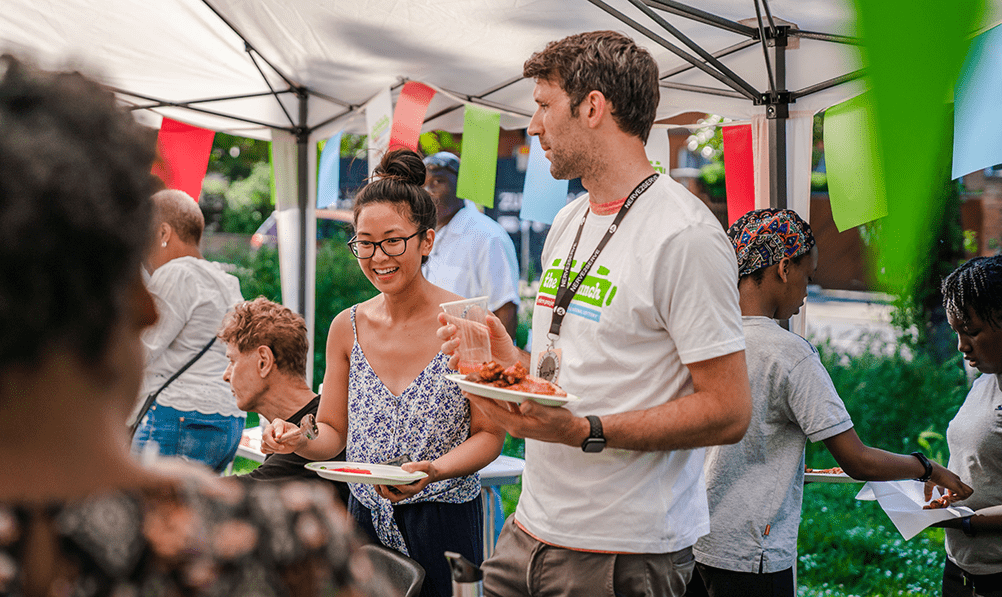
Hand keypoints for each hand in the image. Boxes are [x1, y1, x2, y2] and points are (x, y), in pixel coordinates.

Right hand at [261, 418, 305, 454]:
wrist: (294, 442)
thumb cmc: (295, 436)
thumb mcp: (296, 434)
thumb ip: (289, 435)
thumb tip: (279, 437)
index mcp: (278, 423)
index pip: (276, 427)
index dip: (278, 431)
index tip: (279, 437)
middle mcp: (270, 428)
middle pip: (265, 436)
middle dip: (273, 444)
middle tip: (282, 447)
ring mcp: (266, 436)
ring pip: (264, 444)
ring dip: (273, 448)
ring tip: (282, 447)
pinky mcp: (265, 444)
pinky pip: (263, 450)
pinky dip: (270, 451)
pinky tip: (276, 449)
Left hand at [375, 460, 437, 502]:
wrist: (429, 474)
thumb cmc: (427, 470)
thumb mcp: (426, 465)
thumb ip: (416, 466)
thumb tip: (403, 467)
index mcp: (415, 489)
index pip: (404, 489)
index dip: (396, 485)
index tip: (389, 479)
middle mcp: (408, 493)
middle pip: (394, 498)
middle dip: (385, 492)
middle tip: (379, 483)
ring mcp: (403, 493)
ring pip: (390, 497)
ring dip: (382, 491)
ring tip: (376, 482)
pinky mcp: (399, 490)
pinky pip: (389, 493)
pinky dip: (383, 489)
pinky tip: (379, 481)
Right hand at [437, 312, 519, 370]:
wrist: (508, 360)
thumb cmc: (501, 342)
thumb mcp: (500, 331)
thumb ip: (495, 324)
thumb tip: (488, 317)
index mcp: (466, 328)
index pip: (450, 321)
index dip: (443, 318)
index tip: (442, 316)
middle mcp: (460, 340)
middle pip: (443, 335)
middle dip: (444, 331)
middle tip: (453, 328)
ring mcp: (461, 353)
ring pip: (445, 349)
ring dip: (448, 344)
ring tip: (458, 341)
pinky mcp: (464, 365)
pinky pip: (452, 364)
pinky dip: (452, 361)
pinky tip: (458, 356)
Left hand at [465, 391, 587, 446]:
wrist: (569, 433)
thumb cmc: (561, 423)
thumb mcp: (550, 414)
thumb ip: (536, 408)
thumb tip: (523, 402)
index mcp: (518, 426)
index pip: (494, 412)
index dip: (481, 402)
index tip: (468, 392)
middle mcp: (515, 427)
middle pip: (492, 413)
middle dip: (479, 401)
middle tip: (466, 389)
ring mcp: (518, 425)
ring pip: (498, 412)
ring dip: (487, 402)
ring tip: (477, 391)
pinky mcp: (522, 422)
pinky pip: (507, 411)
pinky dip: (500, 402)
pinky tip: (498, 394)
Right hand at [926, 464, 972, 501]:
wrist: (929, 469)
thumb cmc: (929, 474)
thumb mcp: (930, 485)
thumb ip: (929, 493)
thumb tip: (926, 499)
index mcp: (951, 479)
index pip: (958, 488)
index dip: (952, 494)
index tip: (943, 496)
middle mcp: (956, 480)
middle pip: (966, 490)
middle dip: (959, 497)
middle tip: (948, 498)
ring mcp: (958, 482)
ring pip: (968, 492)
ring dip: (959, 498)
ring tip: (949, 498)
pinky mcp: (957, 486)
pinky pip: (963, 495)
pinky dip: (956, 499)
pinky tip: (947, 497)